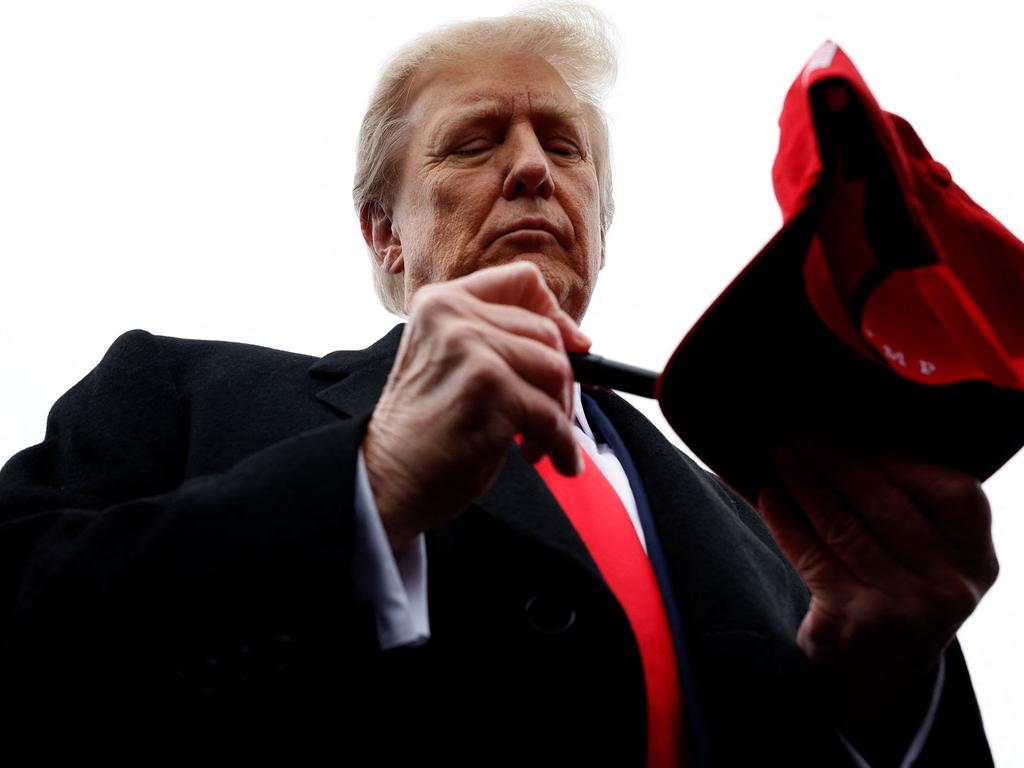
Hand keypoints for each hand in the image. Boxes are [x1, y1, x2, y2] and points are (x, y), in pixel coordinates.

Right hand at [362, 261, 590, 550]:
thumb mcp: (454, 365)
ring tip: (539, 442)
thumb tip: (579, 343)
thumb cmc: (425, 432)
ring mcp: (469, 346)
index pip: (523, 281)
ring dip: (560, 414)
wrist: (385, 479)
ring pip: (555, 369)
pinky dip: (560, 442)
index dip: (557, 314)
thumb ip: (498, 341)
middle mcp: (452, 314)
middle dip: (562, 381)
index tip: (574, 348)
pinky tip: (551, 458)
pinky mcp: (487, 385)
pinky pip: (550, 412)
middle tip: (550, 418)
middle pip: (547, 331)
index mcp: (441, 302)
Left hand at [756, 432, 998, 753]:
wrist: (876, 676)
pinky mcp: (854, 622)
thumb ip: (906, 504)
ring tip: (780, 456)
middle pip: (884, 505)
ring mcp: (902, 609)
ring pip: (842, 527)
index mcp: (975, 558)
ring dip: (804, 483)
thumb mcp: (925, 556)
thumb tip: (841, 438)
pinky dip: (786, 520)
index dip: (902, 461)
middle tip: (801, 435)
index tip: (859, 440)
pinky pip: (812, 556)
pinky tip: (769, 495)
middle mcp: (948, 586)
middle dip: (835, 462)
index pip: (955, 494)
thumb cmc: (896, 589)